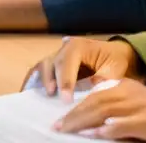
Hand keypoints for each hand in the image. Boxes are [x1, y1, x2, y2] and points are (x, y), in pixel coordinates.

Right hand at [23, 37, 145, 101]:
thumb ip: (103, 79)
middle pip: (53, 63)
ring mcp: (57, 55)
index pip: (68, 62)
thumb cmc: (114, 60)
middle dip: (52, 82)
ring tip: (45, 97)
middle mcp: (65, 47)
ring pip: (44, 65)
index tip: (67, 99)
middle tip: (56, 100)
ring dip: (42, 81)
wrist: (115, 55)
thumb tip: (91, 90)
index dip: (66, 81)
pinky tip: (30, 93)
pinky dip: (34, 81)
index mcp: (80, 46)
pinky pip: (39, 71)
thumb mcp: (114, 70)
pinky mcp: (53, 65)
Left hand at [53, 79, 145, 141]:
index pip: (94, 96)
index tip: (59, 119)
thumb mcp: (135, 105)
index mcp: (125, 87)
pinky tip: (94, 134)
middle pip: (94, 102)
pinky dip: (106, 129)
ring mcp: (137, 107)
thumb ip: (115, 111)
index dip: (75, 107)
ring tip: (66, 130)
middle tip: (56, 127)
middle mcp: (129, 93)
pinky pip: (121, 125)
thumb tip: (92, 125)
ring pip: (103, 111)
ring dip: (82, 121)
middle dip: (73, 116)